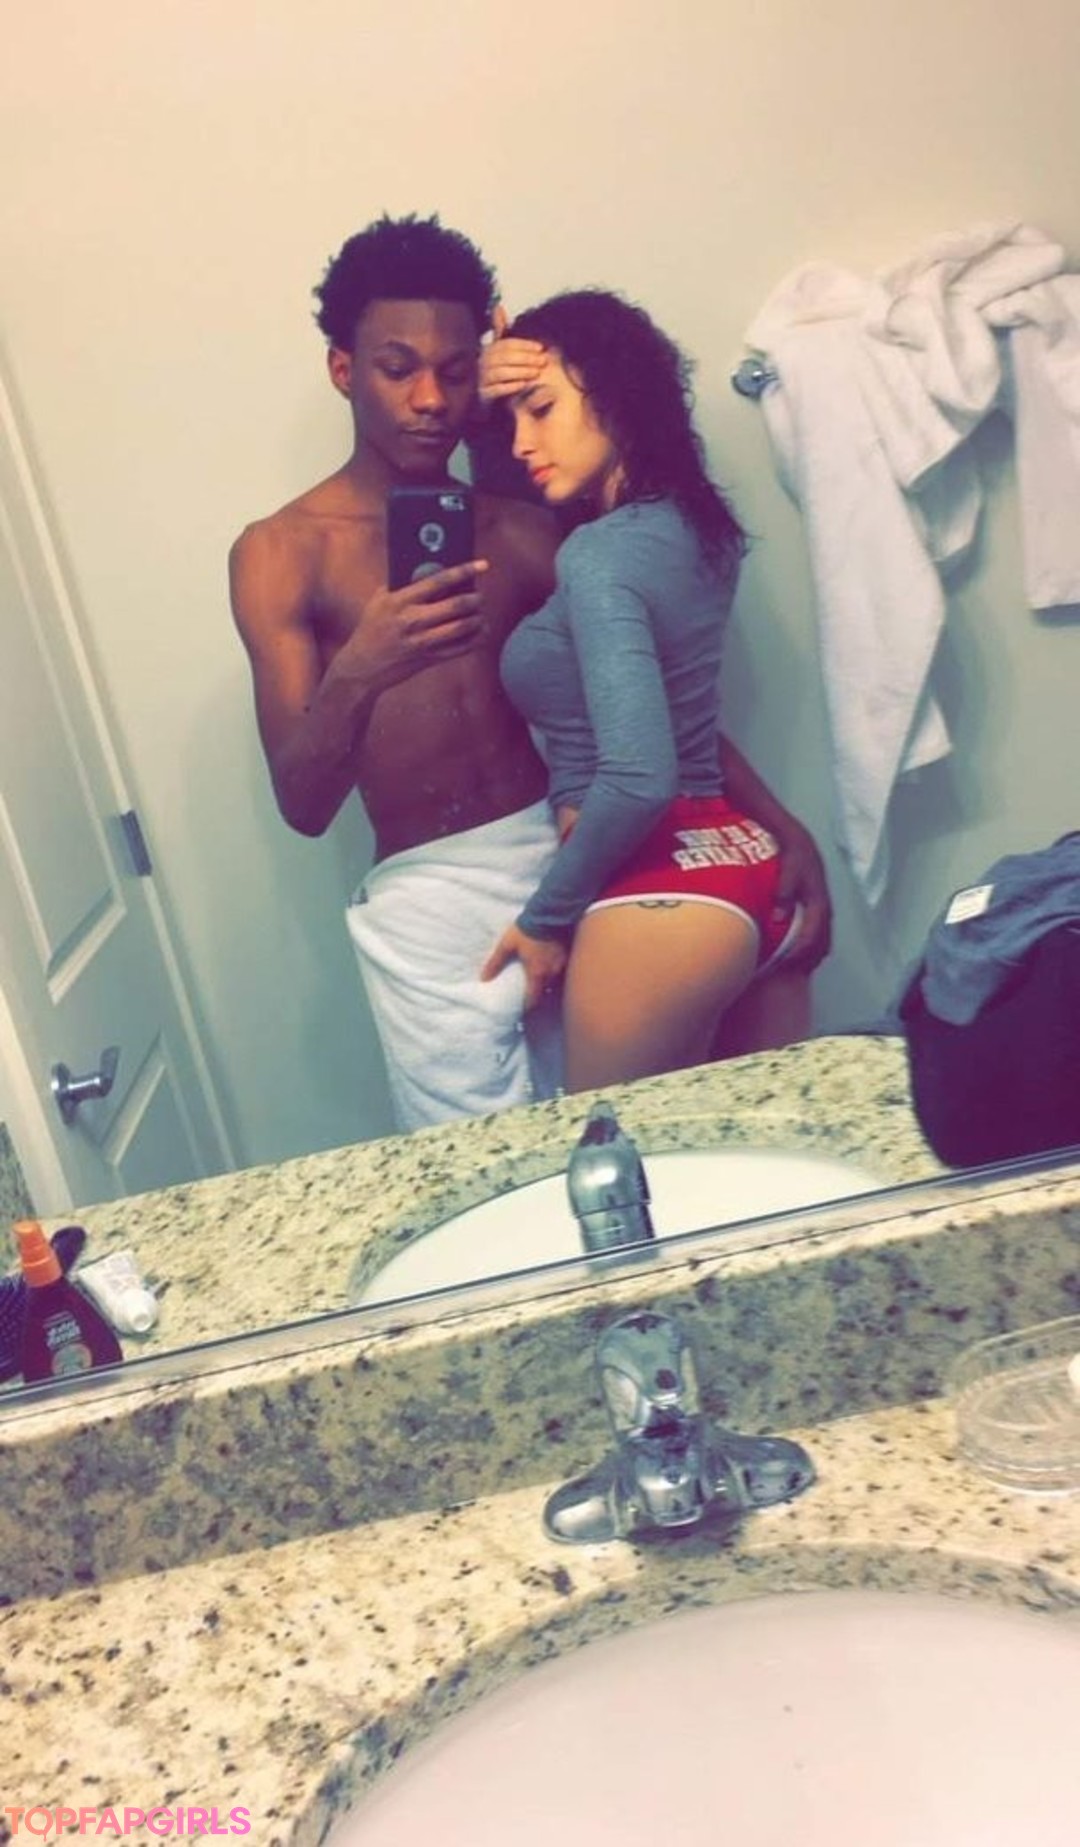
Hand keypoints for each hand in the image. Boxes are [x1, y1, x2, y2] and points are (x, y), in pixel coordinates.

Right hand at [339, 560, 487, 694]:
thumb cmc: (372, 627)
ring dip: (477, 620)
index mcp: (400, 601)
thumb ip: (403, 584)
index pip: (439, 581)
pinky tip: (479, 633)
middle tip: (479, 597)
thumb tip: (432, 569)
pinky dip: (475, 640)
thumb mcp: (380, 600)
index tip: (482, 565)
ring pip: (462, 628)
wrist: (363, 666)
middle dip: (474, 599)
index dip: (464, 571)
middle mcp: (412, 620)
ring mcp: (421, 642)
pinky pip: (460, 649)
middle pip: (455, 605)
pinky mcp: (428, 659)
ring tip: (480, 615)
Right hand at [478, 302, 546, 406]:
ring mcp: (481, 380)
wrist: (492, 401)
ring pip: (501, 373)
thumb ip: (501, 331)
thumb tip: (498, 307)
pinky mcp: (483, 396)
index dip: (524, 345)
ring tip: (536, 373)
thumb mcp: (502, 351)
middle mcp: (482, 363)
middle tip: (543, 361)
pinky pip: (496, 390)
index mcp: (488, 350)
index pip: (505, 344)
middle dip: (525, 358)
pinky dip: (511, 387)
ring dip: (521, 372)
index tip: (541, 347)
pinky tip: (524, 385)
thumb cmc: (500, 372)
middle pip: (504, 357)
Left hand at [481, 920, 567, 1010]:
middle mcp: (552, 973)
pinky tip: (551, 966)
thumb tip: (484, 978)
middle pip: (546, 992)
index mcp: (537, 973)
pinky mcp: (569, 953)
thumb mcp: (507, 945)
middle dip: (539, 995)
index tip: (522, 1010)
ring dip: (548, 984)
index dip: (528, 1006)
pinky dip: (556, 972)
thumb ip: (495, 962)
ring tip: (540, 982)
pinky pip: (563, 970)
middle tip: (530, 995)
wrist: (548, 911)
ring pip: (556, 981)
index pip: (534, 998)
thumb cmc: (526, 929)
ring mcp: (563, 964)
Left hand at [770, 821, 831, 970]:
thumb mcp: (788, 871)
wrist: (800, 841)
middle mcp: (825, 908)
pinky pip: (821, 934)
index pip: (811, 937)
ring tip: (795, 972)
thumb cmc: (792, 856)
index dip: (798, 954)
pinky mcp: (820, 907)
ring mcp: (824, 909)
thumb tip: (779, 918)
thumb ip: (784, 894)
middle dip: (806, 962)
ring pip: (824, 941)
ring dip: (812, 957)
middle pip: (821, 944)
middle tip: (787, 975)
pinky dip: (813, 947)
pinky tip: (800, 954)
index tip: (782, 966)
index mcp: (818, 902)